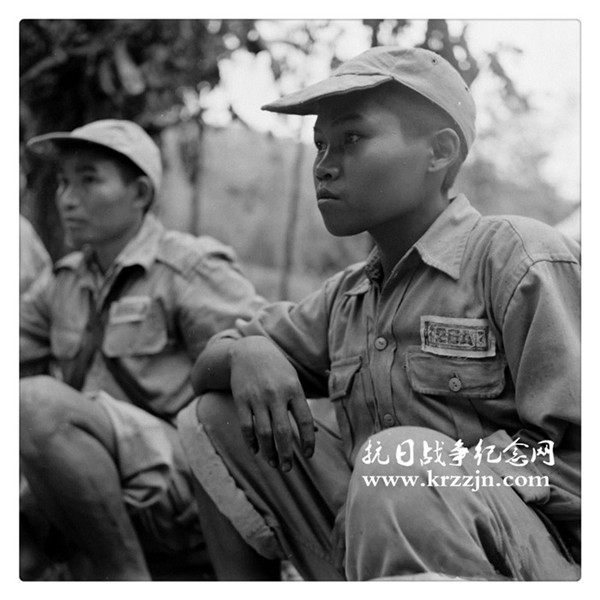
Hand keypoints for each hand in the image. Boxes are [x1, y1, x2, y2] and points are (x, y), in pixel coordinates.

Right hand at [229, 336, 314, 471]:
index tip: (308, 455)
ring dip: (268, 452)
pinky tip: (256, 451)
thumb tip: (312, 432)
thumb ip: (301, 405)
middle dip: (286, 454)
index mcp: (294, 389)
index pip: (304, 421)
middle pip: (282, 431)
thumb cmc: (277, 369)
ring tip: (273, 463)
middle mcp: (276, 394)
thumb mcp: (293, 381)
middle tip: (288, 469)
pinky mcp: (241, 399)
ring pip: (263, 432)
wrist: (249, 350)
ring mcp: (257, 397)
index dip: (307, 441)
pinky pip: (246, 426)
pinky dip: (251, 442)